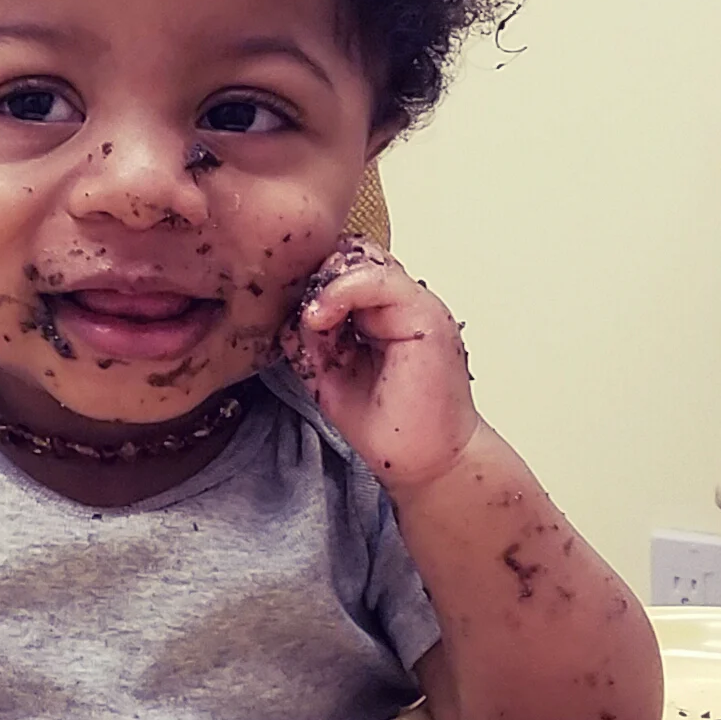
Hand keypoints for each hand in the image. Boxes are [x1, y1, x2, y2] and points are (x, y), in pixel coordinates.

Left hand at [284, 237, 476, 494]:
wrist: (427, 462)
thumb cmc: (388, 428)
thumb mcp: (330, 377)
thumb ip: (312, 343)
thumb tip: (293, 315)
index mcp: (381, 315)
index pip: (343, 271)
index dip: (314, 286)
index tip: (295, 318)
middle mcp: (400, 305)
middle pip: (353, 256)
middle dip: (319, 280)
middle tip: (302, 318)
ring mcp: (416, 306)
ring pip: (365, 260)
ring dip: (328, 285)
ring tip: (312, 321)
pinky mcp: (426, 316)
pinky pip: (380, 280)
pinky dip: (343, 290)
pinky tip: (320, 316)